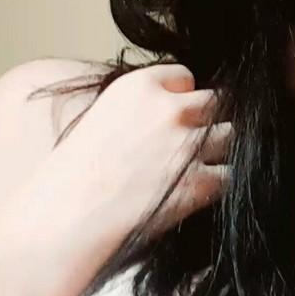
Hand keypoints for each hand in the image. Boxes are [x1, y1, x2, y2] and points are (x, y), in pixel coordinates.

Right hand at [0, 62, 229, 295]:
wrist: (65, 218)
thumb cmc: (70, 177)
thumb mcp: (99, 120)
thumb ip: (137, 109)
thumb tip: (164, 116)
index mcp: (140, 86)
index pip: (185, 77)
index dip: (181, 99)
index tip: (172, 119)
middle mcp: (171, 109)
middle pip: (216, 104)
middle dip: (206, 123)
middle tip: (188, 149)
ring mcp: (188, 145)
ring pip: (229, 137)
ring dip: (217, 153)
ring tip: (192, 173)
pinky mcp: (200, 183)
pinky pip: (228, 175)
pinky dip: (217, 185)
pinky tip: (195, 196)